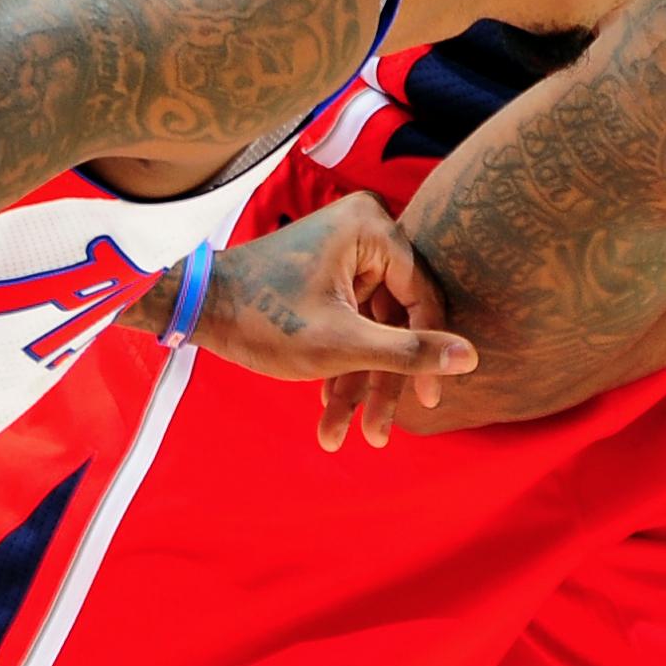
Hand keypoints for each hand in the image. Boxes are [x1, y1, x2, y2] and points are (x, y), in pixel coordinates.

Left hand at [129, 194, 477, 446]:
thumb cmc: (265, 318)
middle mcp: (364, 232)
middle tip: (378, 434)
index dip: (428, 355)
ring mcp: (344, 254)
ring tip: (340, 436)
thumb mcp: (342, 344)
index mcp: (374, 229)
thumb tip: (471, 358)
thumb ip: (409, 353)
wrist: (194, 306)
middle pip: (396, 319)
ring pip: (371, 328)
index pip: (423, 298)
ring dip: (357, 383)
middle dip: (380, 382)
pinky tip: (328, 408)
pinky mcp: (326, 274)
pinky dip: (340, 364)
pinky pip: (350, 321)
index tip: (429, 402)